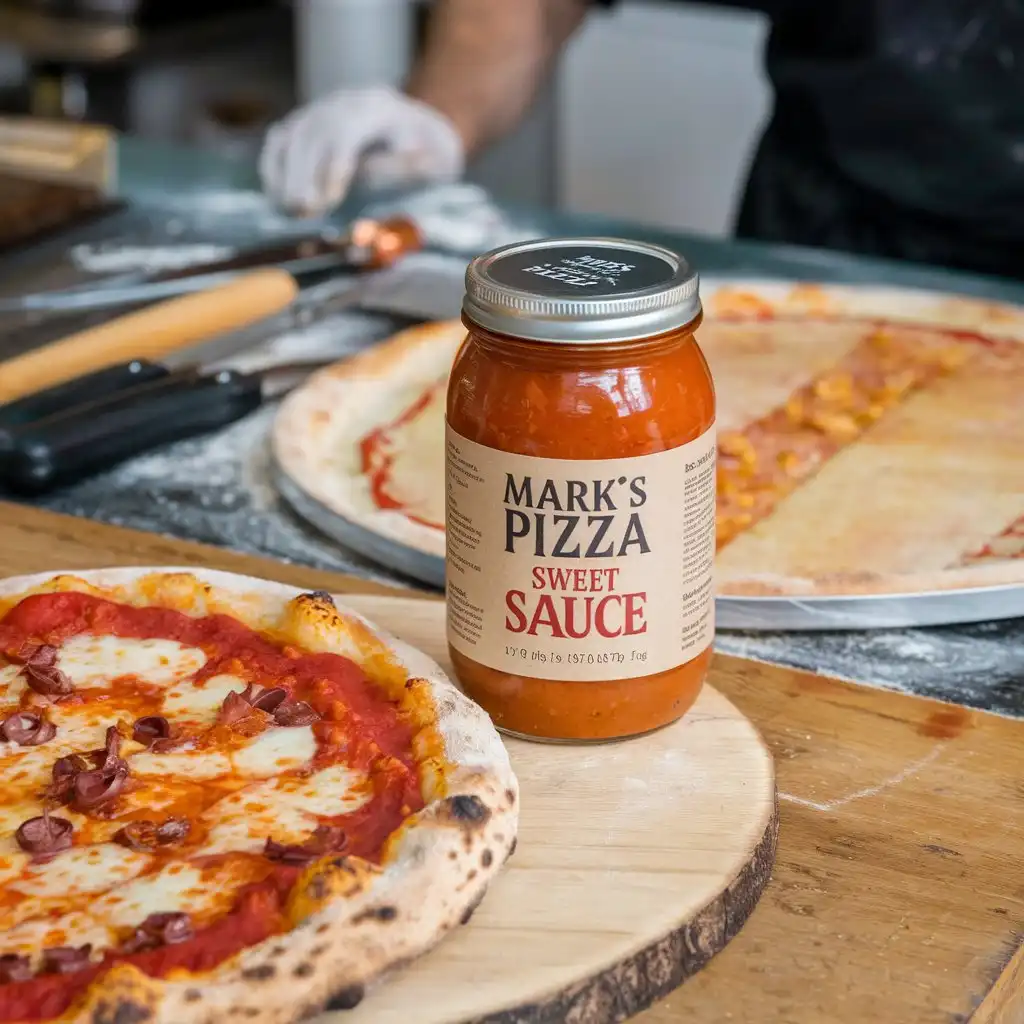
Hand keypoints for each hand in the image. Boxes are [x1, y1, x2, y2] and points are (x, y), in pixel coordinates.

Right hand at [259, 86, 464, 215]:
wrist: (421, 132)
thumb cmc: (430, 152)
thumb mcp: (435, 160)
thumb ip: (405, 167)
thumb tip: (367, 177)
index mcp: (378, 107)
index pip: (345, 130)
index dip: (332, 165)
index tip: (327, 202)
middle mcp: (344, 102)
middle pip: (313, 132)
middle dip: (304, 175)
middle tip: (300, 213)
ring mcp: (322, 110)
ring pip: (291, 135)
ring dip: (285, 175)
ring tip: (287, 211)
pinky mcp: (307, 125)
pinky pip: (281, 141)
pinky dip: (274, 169)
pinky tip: (276, 198)